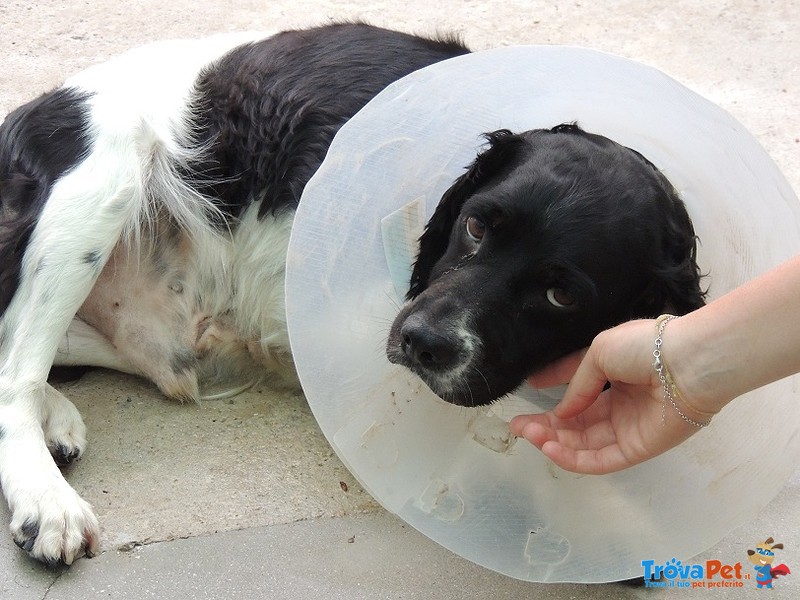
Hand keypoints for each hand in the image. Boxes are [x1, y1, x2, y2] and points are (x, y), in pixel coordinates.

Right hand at [509, 320, 704, 473]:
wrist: (686, 364)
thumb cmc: (644, 347)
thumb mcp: (599, 352)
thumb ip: (577, 384)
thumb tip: (561, 411)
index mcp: (616, 374)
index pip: (580, 389)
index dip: (554, 390)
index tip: (529, 391)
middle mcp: (621, 403)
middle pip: (578, 422)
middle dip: (547, 424)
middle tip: (519, 425)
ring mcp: (628, 429)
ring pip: (584, 443)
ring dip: (554, 441)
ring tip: (528, 434)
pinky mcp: (636, 450)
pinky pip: (601, 460)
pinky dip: (573, 458)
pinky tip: (550, 448)